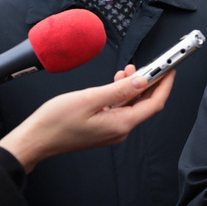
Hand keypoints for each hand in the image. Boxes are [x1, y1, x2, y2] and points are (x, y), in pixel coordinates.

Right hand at [0, 65, 173, 171]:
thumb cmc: (56, 122)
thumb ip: (119, 90)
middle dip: (150, 83)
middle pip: (146, 104)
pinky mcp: (103, 128)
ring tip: (128, 69)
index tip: (171, 69)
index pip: (155, 103)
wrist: (35, 140)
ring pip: (132, 105)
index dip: (165, 85)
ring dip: (134, 86)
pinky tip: (116, 82)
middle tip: (150, 65)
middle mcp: (121, 130)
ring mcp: (112, 130)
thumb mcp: (90, 99)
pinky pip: (120, 109)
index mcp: (121, 124)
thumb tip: (143, 80)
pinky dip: (122, 94)